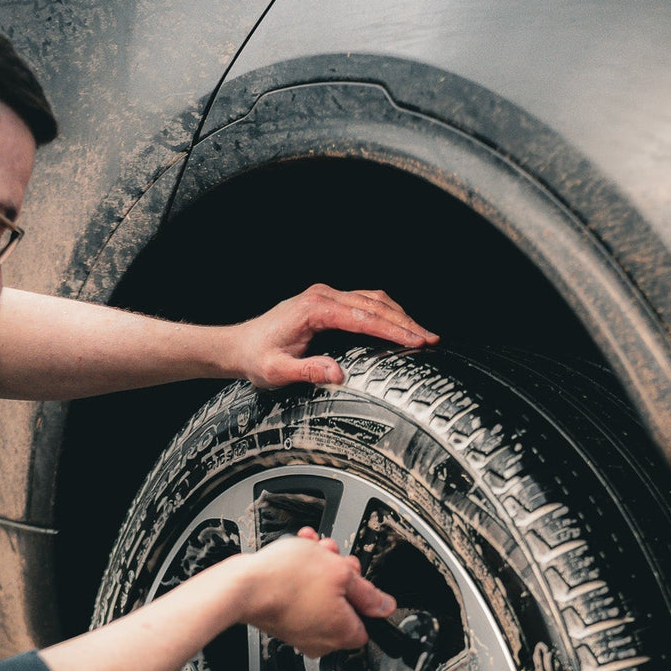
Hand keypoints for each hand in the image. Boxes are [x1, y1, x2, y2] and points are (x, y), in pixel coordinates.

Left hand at [228, 284, 437, 388]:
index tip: (417, 340)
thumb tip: (338, 374)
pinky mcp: (327, 303)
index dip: (393, 329)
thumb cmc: (256, 358)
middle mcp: (322, 297)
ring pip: (372, 300)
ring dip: (399, 316)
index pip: (364, 317)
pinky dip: (385, 313)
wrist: (238, 346)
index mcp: (313, 310)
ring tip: (422, 334)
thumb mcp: (277, 372)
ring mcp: (325, 297)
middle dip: (406, 322)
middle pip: (374, 304)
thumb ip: (307, 372)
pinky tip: (398, 326)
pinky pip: (363, 303)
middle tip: (431, 340)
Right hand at [238, 528, 395, 656]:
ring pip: (320, 596)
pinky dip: (298, 578)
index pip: (367, 620)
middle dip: (337, 574)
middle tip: (330, 558)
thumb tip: (385, 606)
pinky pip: (298, 598)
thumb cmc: (287, 579)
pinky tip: (294, 558)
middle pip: (343, 605)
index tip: (353, 576)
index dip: (362, 593)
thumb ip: (368, 592)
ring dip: (317, 570)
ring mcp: (299, 633)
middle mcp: (322, 640)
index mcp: (343, 634)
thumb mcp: (340, 572)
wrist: (242, 586)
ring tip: (309, 551)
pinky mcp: (281, 623)